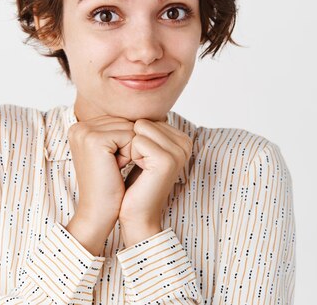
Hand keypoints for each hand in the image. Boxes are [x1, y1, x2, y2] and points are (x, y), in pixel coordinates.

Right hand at [66, 115, 134, 253]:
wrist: (98, 211)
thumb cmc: (109, 186)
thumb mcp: (113, 153)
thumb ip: (118, 131)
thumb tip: (149, 116)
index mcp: (81, 127)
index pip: (120, 121)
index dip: (126, 143)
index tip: (113, 163)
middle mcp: (79, 126)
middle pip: (125, 122)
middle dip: (129, 145)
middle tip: (114, 167)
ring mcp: (84, 132)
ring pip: (129, 128)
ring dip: (130, 150)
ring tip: (114, 167)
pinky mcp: (94, 140)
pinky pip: (130, 136)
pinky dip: (130, 153)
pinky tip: (116, 168)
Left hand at [118, 119, 192, 244]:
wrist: (135, 213)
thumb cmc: (134, 182)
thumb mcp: (141, 149)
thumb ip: (144, 128)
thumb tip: (132, 103)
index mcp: (182, 138)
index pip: (147, 118)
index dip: (135, 138)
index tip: (142, 160)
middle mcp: (185, 142)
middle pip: (143, 121)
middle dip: (132, 142)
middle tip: (139, 165)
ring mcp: (179, 151)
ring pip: (139, 128)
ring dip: (131, 149)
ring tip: (139, 168)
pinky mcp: (167, 160)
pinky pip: (137, 141)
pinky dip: (131, 156)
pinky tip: (139, 172)